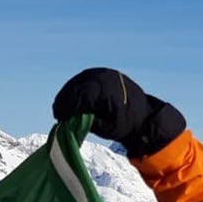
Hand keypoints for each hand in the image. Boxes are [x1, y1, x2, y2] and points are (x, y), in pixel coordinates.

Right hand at [51, 67, 185, 157]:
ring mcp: (104, 73)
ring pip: (78, 80)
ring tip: (61, 108)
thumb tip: (69, 119)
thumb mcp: (108, 129)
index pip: (80, 95)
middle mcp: (105, 77)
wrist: (145, 114)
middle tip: (57, 114)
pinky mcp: (104, 73)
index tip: (59, 117)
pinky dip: (75, 88)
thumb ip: (88, 123)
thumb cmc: (127, 125)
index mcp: (107, 90)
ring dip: (68, 93)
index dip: (67, 106)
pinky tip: (71, 100)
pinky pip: (85, 78)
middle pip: (76, 86)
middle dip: (64, 100)